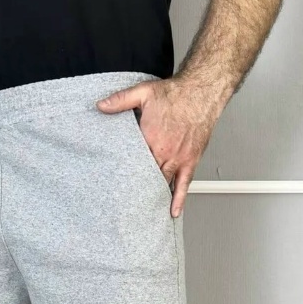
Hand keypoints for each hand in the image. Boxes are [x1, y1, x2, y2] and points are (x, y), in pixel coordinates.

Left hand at [97, 76, 225, 217]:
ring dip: (153, 195)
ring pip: (162, 182)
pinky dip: (178, 199)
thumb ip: (120, 100)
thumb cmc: (175, 94)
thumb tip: (100, 106)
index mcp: (149, 138)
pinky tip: (173, 211)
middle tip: (124, 203)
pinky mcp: (190, 161)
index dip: (122, 172)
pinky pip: (184, 184)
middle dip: (135, 188)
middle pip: (145, 176)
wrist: (201, 92)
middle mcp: (164, 152)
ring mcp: (178, 159)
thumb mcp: (143, 92)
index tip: (112, 183)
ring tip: (142, 210)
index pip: (131, 161)